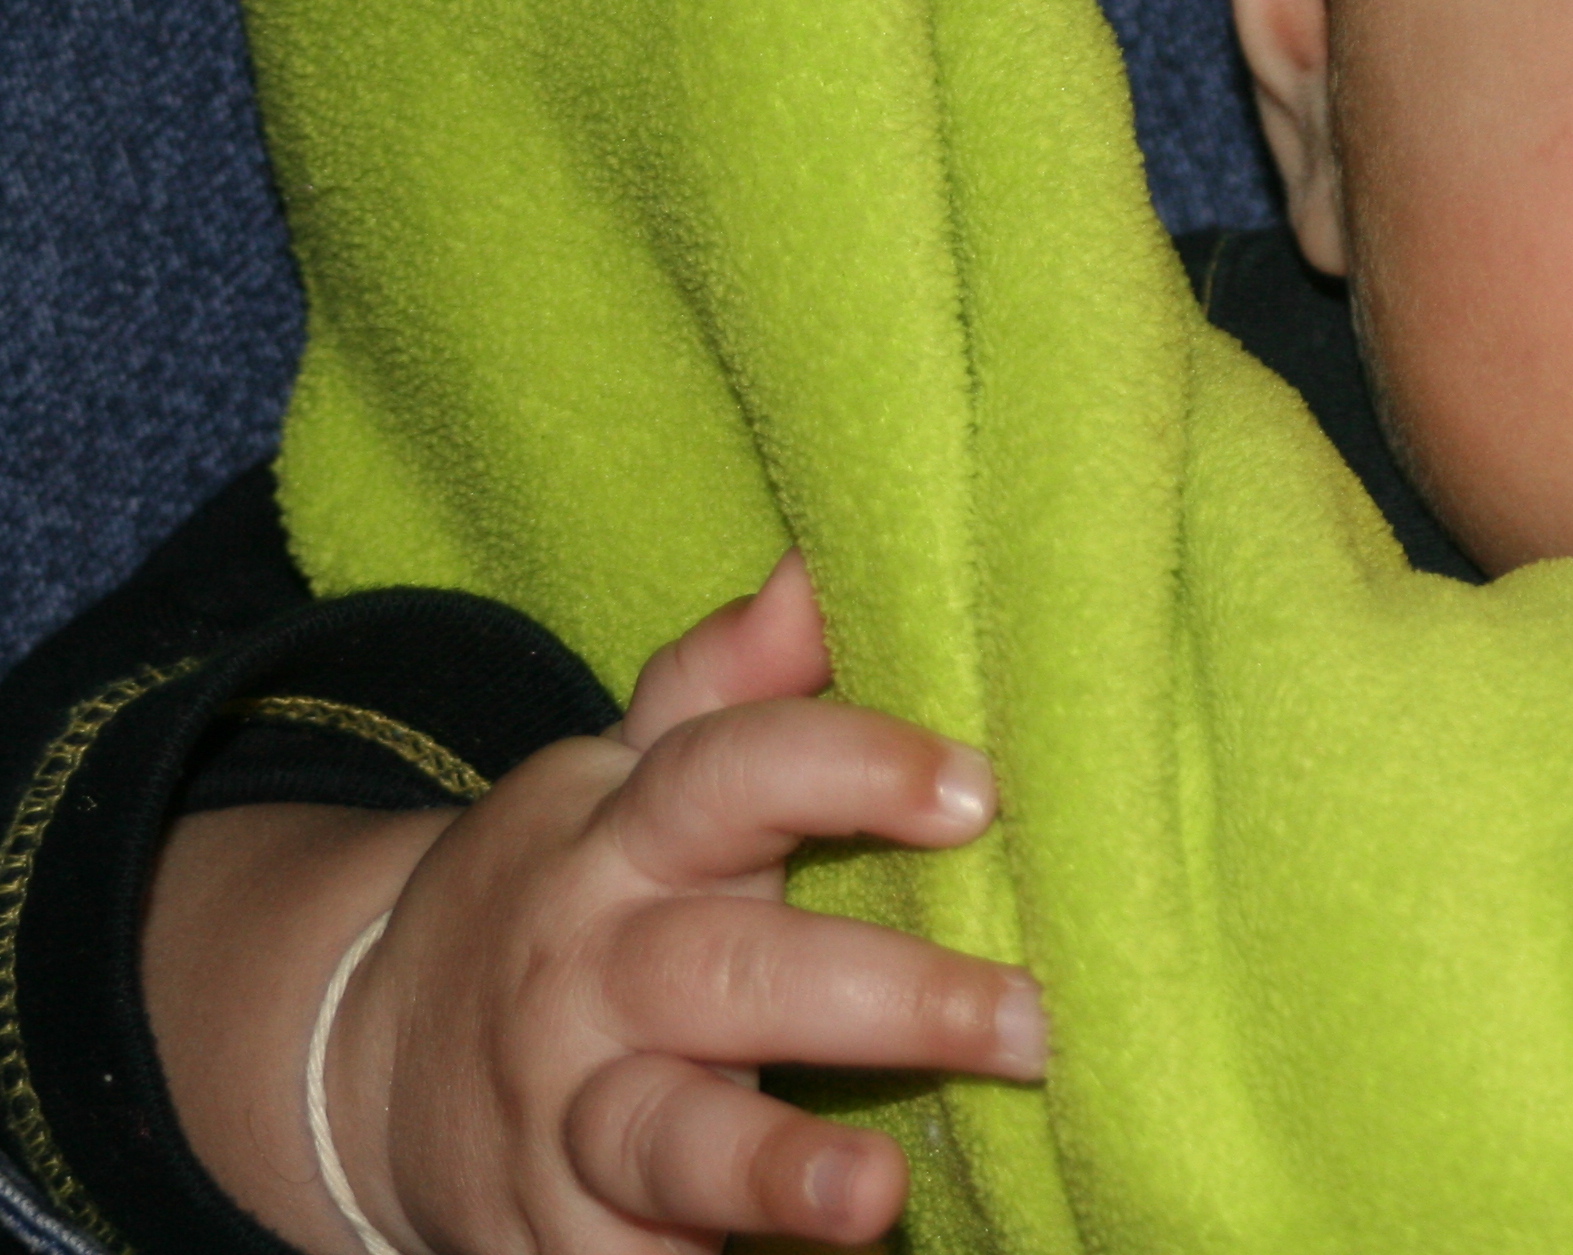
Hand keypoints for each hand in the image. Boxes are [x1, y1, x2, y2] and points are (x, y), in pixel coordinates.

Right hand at [186, 556, 1040, 1254]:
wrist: (362, 1056)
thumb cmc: (579, 889)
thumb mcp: (626, 772)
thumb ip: (730, 681)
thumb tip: (821, 563)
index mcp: (624, 837)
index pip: (729, 776)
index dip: (849, 768)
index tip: (980, 784)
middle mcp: (591, 972)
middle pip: (728, 971)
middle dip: (882, 996)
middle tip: (1033, 1016)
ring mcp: (565, 1113)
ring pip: (665, 1138)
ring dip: (774, 1169)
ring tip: (878, 1199)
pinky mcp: (553, 1238)